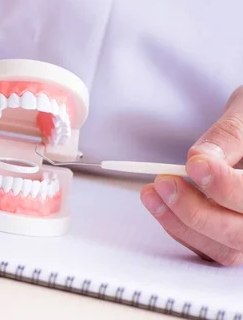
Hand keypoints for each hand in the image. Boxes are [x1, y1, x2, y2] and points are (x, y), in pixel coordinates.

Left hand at [140, 86, 242, 265]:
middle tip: (163, 182)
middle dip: (195, 210)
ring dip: (180, 223)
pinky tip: (160, 205)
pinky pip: (208, 249)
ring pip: (223, 248)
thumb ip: (228, 136)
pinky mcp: (231, 239)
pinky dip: (180, 229)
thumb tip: (199, 158)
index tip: (195, 164)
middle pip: (239, 232)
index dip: (224, 185)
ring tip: (151, 193)